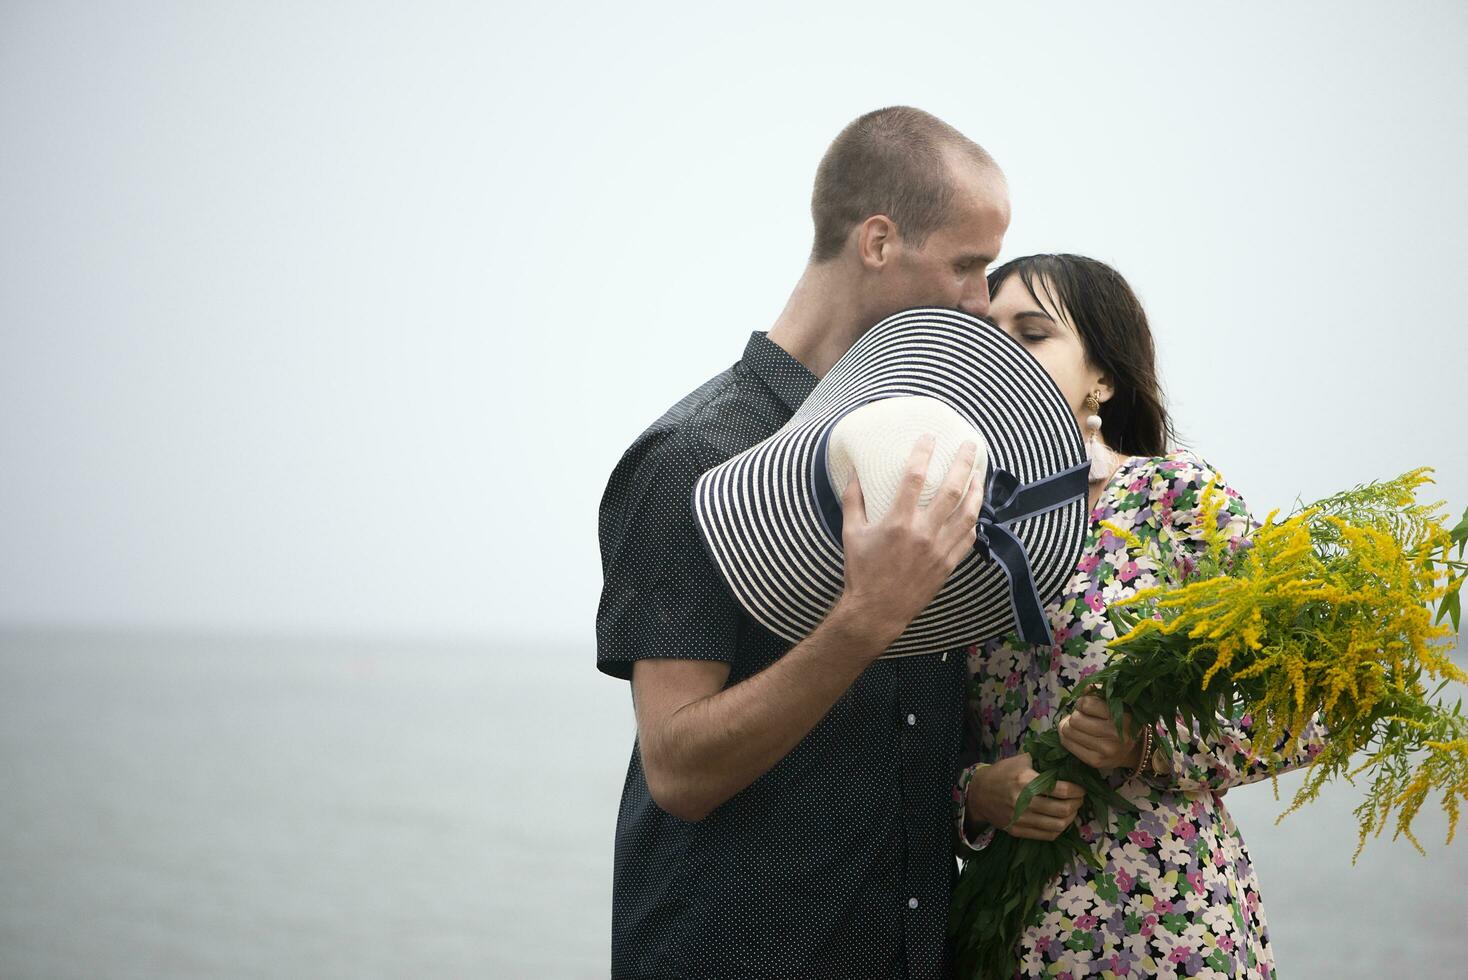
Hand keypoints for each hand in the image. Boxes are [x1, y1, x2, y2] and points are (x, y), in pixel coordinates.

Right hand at [836, 434, 983, 649]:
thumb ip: (853, 500)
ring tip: (979, 473)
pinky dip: (974, 521)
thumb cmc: (861, 571)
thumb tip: (853, 473)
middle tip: (971, 445)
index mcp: (898, 522)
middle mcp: (923, 532)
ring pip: (968, 513)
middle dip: (964, 463)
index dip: (923, 453)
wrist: (877, 611)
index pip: (914, 477)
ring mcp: (940, 549)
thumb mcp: (851, 533)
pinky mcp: (948, 564)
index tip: (930, 437)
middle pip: (951, 489)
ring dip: (977, 489)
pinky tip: (974, 509)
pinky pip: (969, 538)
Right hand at [966, 753, 1084, 840]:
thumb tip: (1066, 760)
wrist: (978, 793)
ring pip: (1057, 825)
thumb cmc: (1001, 773)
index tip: (1081, 788)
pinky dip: (1059, 829)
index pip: (1061, 790)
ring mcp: (1020, 819)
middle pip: (1062, 809)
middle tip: (1079, 799)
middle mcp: (1023, 802)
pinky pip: (1046, 835)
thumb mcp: (1019, 760)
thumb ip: (1041, 760)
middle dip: (1076, 804)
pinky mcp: (1017, 831)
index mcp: (1025, 781)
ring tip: (1072, 810)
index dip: (1076, 790)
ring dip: (1070, 818)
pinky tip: (1061, 821)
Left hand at [1058, 695, 1142, 769]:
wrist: (1131, 750)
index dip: (1082, 702)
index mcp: (1122, 717)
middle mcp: (1115, 735)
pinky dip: (1067, 737)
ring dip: (1069, 726)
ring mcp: (1106, 751)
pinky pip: (1067, 744)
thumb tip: (1085, 688)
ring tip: (1078, 726)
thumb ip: (1100, 692)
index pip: (1086, 704)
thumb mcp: (1116, 703)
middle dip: (1076, 715)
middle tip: (1082, 717)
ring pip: (1068, 731)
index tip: (1087, 705)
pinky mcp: (1096, 761)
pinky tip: (1075, 736)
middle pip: (1075, 719)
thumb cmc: (1120, 722)